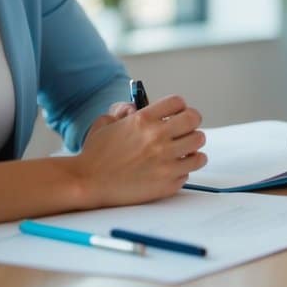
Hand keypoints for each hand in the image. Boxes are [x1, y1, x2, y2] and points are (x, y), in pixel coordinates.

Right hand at [72, 94, 206, 206]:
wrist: (87, 183)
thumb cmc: (95, 154)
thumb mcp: (105, 122)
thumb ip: (123, 110)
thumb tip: (135, 107)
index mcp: (143, 120)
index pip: (178, 102)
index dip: (179, 107)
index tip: (177, 114)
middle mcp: (158, 138)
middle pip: (194, 121)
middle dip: (191, 124)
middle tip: (184, 132)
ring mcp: (165, 162)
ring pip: (199, 148)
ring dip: (192, 148)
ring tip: (182, 152)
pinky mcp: (168, 183)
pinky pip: (188, 171)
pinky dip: (183, 170)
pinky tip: (171, 169)